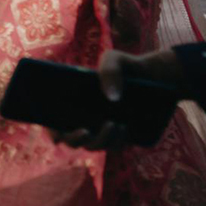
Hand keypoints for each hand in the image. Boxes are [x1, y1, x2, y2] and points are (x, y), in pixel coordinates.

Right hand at [50, 50, 185, 150]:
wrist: (154, 76)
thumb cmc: (126, 66)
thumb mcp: (114, 59)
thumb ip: (109, 70)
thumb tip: (112, 98)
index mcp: (74, 101)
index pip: (53, 121)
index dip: (50, 130)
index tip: (55, 132)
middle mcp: (85, 118)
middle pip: (70, 140)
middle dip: (75, 139)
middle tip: (84, 131)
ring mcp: (102, 129)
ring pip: (93, 146)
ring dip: (100, 140)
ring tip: (113, 123)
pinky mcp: (121, 136)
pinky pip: (114, 146)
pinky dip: (117, 140)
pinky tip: (125, 127)